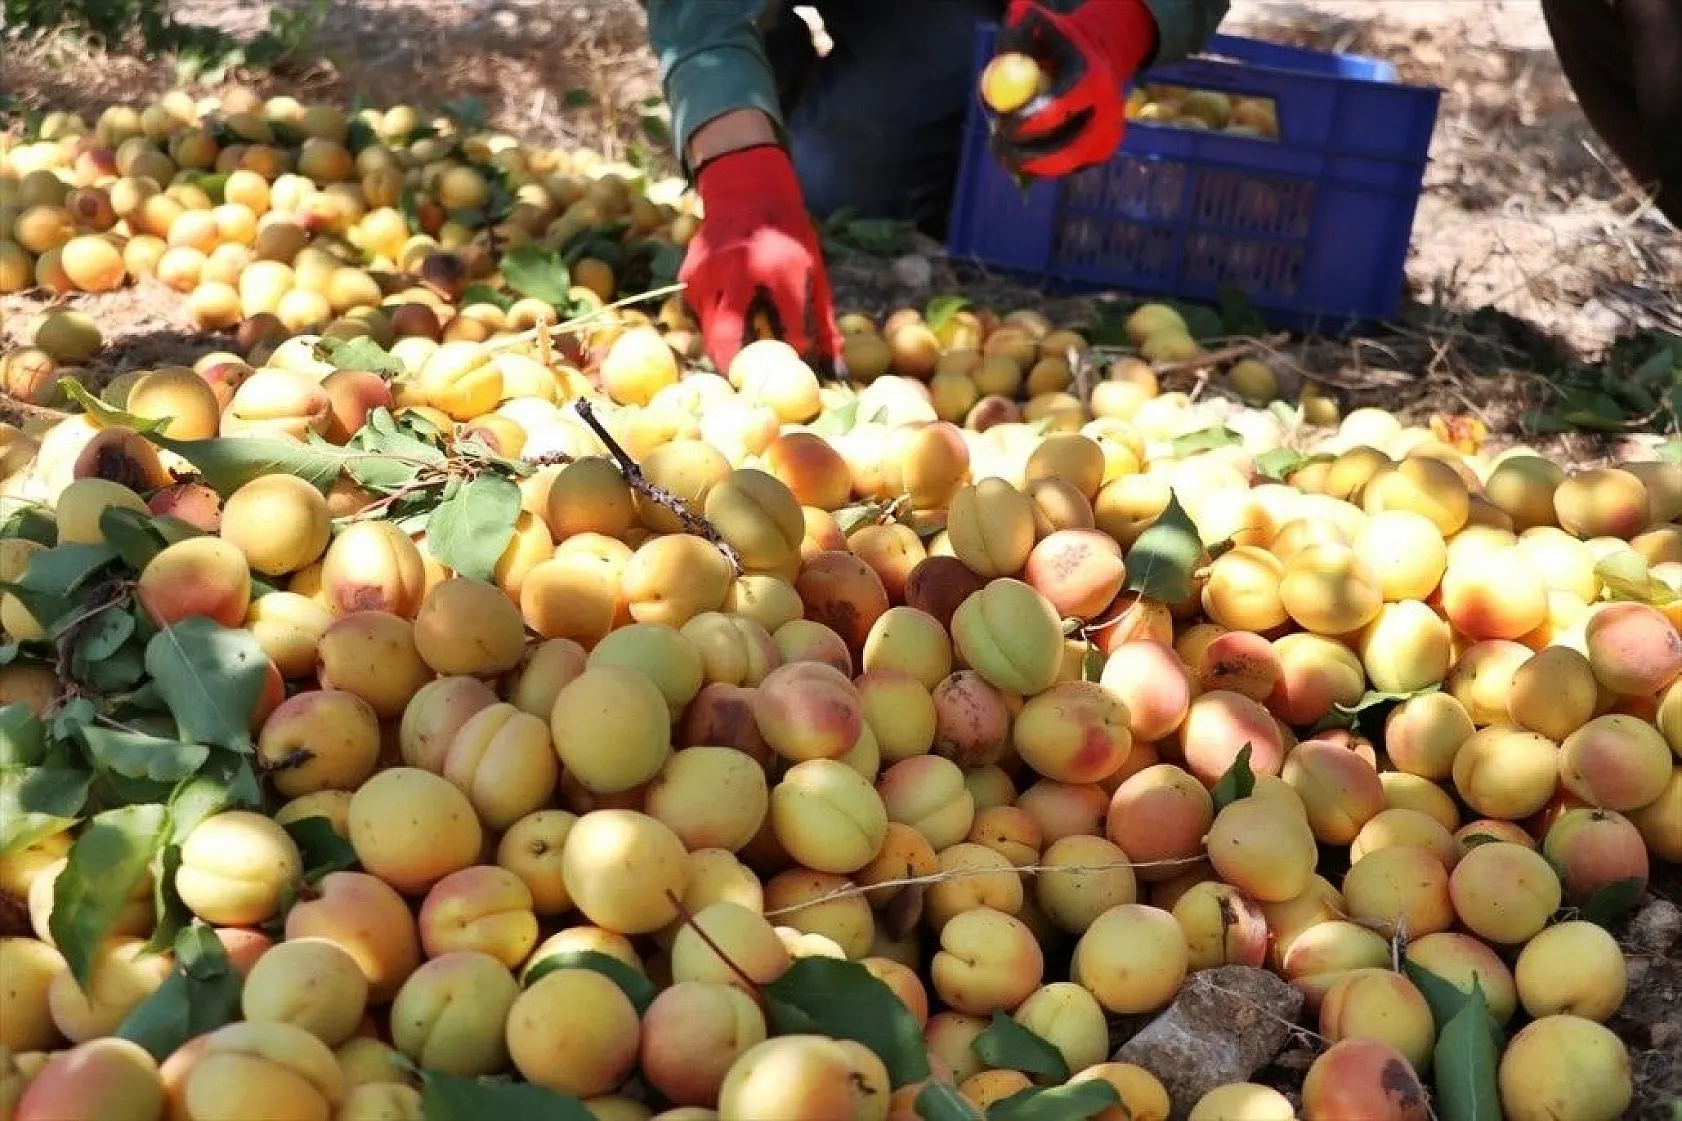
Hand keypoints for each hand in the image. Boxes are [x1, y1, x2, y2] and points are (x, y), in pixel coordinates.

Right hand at [680, 143, 841, 375]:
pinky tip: (728, 320)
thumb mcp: (813, 272)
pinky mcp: (688, 280)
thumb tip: (836, 371)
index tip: (798, 374)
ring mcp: (705, 275)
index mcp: (778, 269)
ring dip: (725, 351)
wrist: (747, 192)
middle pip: (728, 341)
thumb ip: (822, 324)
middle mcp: (735, 272)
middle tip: (752, 383)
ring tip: (742, 357)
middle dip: (739, 369)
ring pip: (709, 334)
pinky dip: (715, 327)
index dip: (795, 359)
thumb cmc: (788, 238)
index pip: (789, 331)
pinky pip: (700, 318)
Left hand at [991, 0, 1159, 178]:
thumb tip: (996, 64)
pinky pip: (1058, 169)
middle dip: (1023, 157)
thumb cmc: (1061, 46)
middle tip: (996, 146)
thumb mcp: (1041, 30)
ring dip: (1026, 160)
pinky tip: (1038, 137)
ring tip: (1010, 136)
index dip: (1025, 123)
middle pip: (1063, 154)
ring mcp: (1104, 143)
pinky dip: (1038, 162)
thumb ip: (1017, 42)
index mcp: (1093, 82)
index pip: (1057, 111)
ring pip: (1057, 166)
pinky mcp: (1096, 159)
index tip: (1000, 124)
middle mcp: (1106, 117)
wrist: (1102, 61)